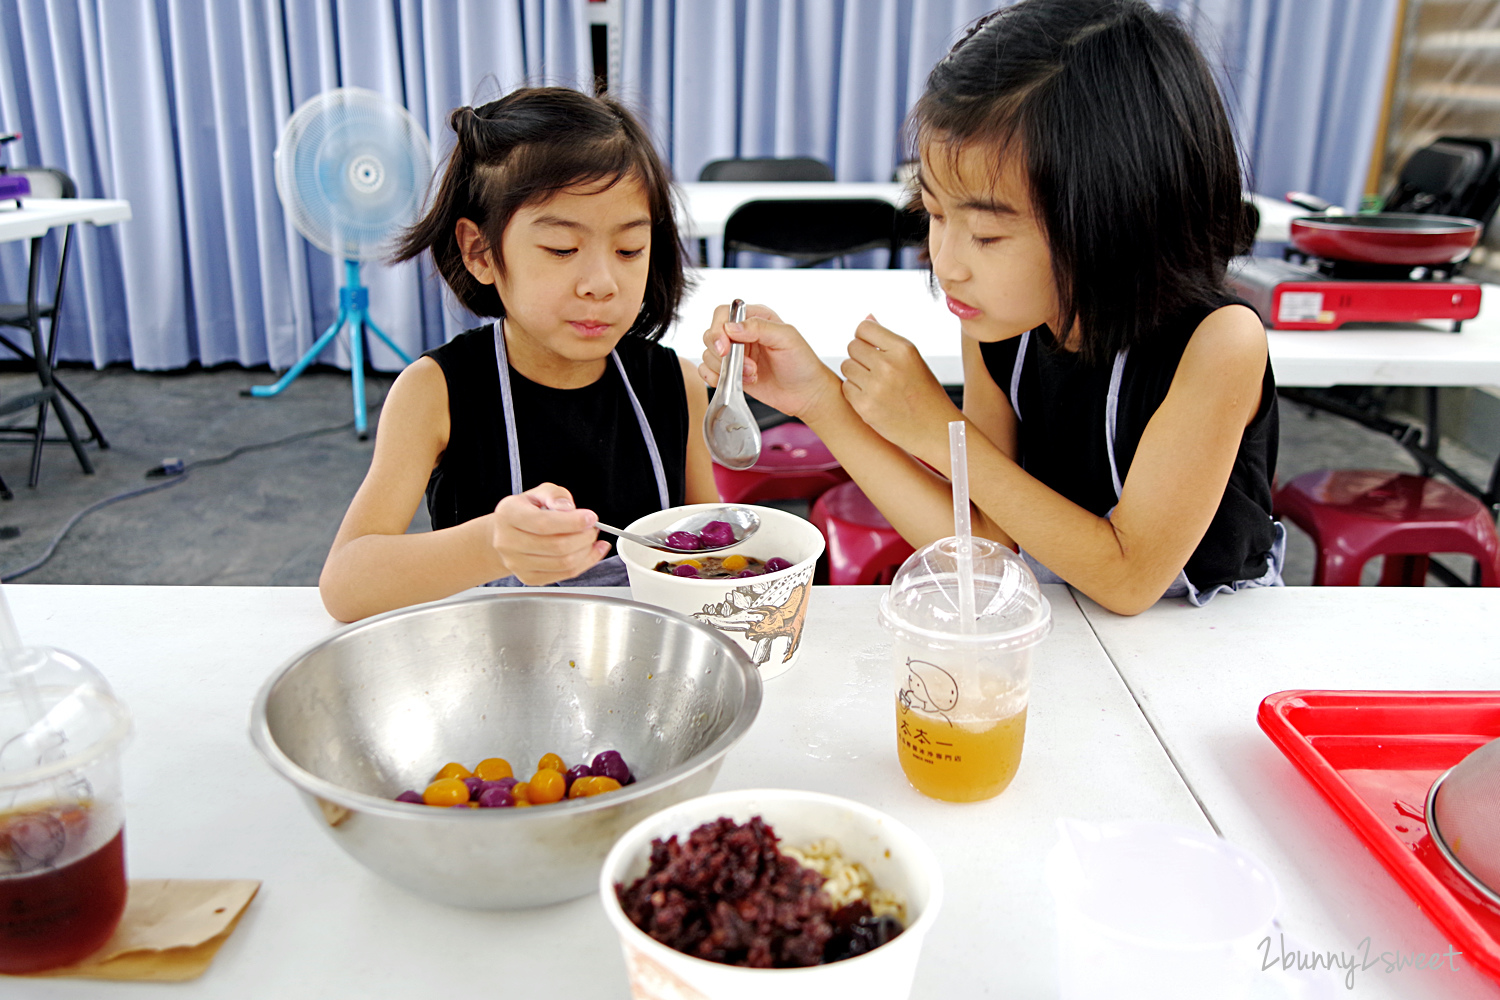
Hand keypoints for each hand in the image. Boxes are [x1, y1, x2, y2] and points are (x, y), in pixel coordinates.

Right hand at [490, 484, 610, 584]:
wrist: (507, 534)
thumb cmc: (526, 511)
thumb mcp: (539, 493)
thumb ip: (555, 495)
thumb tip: (568, 508)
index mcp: (509, 515)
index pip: (544, 523)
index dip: (572, 522)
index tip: (591, 518)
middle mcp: (508, 542)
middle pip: (557, 546)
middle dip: (584, 537)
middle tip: (593, 528)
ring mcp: (516, 563)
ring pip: (563, 563)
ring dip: (586, 551)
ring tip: (591, 539)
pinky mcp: (528, 577)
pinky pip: (564, 575)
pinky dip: (584, 564)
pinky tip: (591, 552)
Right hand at [699, 302, 840, 420]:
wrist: (806, 394)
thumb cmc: (802, 364)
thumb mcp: (786, 338)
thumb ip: (758, 327)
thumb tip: (730, 327)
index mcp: (755, 317)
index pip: (723, 313)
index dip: (719, 330)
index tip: (725, 348)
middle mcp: (742, 334)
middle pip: (711, 334)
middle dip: (723, 353)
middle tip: (746, 366)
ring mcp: (735, 354)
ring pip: (709, 354)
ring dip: (726, 369)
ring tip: (751, 374)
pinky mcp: (731, 373)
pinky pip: (708, 371)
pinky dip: (715, 378)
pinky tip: (735, 382)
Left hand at [841, 315, 959, 455]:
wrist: (936, 429)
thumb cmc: (924, 391)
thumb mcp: (912, 360)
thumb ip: (887, 340)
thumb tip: (866, 317)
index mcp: (903, 349)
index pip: (863, 328)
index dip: (864, 337)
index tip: (871, 348)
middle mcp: (888, 365)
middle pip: (852, 346)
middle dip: (860, 356)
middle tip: (874, 370)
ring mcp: (876, 387)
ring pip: (846, 366)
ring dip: (855, 373)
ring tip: (874, 383)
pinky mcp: (865, 407)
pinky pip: (846, 388)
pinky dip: (854, 392)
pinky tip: (872, 397)